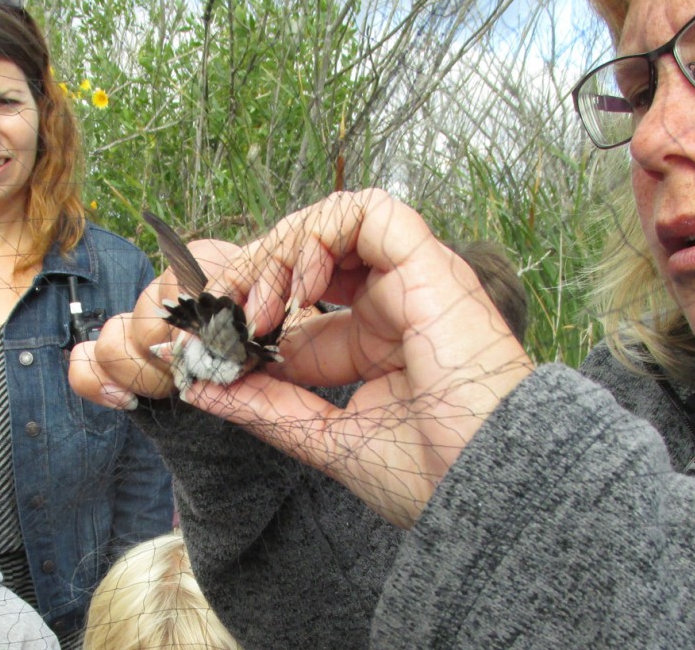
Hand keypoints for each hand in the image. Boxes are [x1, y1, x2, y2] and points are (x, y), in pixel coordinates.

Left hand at [71, 189, 533, 526]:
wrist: (490, 483)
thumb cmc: (431, 473)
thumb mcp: (326, 439)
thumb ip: (266, 407)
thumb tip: (204, 385)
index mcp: (376, 345)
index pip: (299, 310)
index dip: (247, 314)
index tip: (207, 338)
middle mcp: (392, 304)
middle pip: (310, 258)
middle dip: (254, 275)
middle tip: (219, 308)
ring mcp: (412, 278)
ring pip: (332, 224)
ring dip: (280, 252)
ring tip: (255, 303)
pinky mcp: (428, 260)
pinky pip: (367, 212)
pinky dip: (320, 232)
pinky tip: (301, 284)